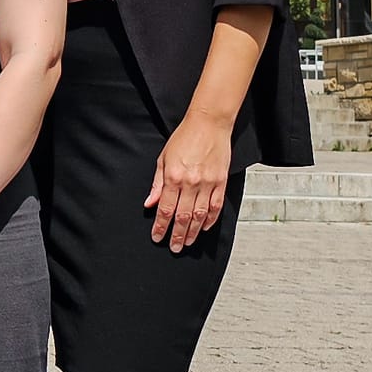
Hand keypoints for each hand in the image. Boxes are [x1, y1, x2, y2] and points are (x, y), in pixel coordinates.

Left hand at [147, 114, 233, 252]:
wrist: (208, 123)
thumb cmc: (184, 138)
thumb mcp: (163, 159)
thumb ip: (157, 184)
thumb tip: (150, 204)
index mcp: (173, 178)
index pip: (166, 210)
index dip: (161, 227)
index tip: (157, 237)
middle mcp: (191, 183)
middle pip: (182, 217)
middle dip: (177, 235)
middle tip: (174, 247)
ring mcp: (208, 183)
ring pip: (199, 216)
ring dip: (192, 232)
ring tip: (187, 242)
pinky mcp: (221, 182)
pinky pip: (215, 206)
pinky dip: (210, 219)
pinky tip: (204, 227)